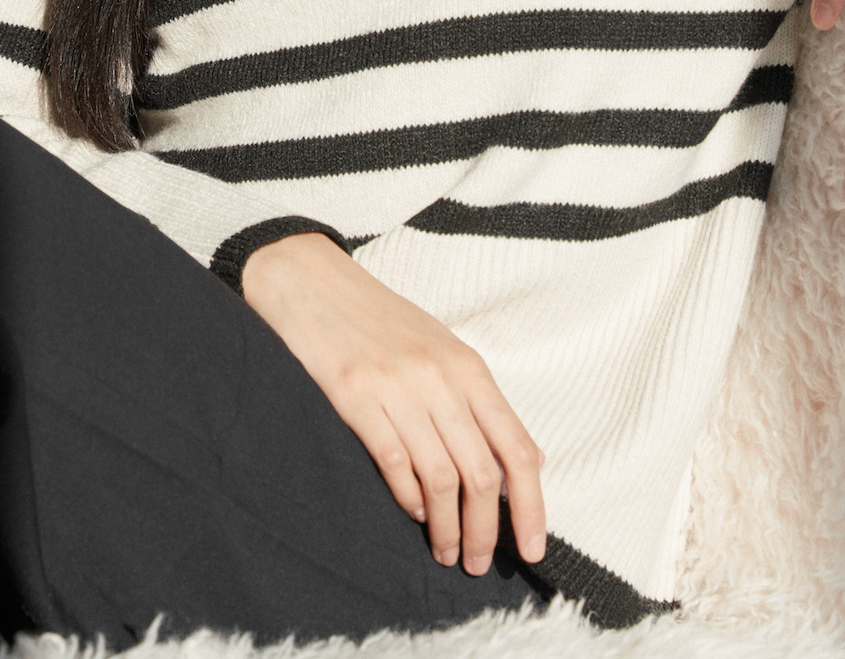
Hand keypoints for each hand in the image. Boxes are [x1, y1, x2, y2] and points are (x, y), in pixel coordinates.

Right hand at [240, 232, 544, 575]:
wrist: (311, 281)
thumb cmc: (379, 321)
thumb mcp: (441, 350)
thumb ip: (477, 403)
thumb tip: (523, 463)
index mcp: (468, 368)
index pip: (517, 450)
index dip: (531, 507)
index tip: (532, 549)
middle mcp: (439, 378)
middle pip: (481, 475)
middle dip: (487, 531)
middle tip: (479, 564)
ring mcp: (396, 386)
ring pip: (440, 478)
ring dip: (447, 527)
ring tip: (447, 553)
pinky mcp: (353, 395)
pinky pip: (393, 461)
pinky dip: (407, 498)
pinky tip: (411, 514)